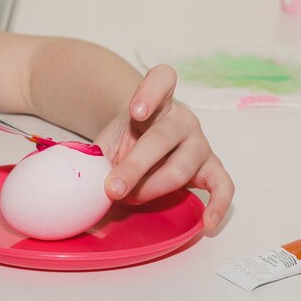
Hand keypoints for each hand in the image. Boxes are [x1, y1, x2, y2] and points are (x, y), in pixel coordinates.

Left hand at [95, 65, 233, 229]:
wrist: (145, 146)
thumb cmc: (127, 141)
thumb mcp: (108, 141)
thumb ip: (95, 158)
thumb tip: (76, 194)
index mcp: (158, 101)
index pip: (163, 79)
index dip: (151, 92)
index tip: (135, 111)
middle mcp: (183, 119)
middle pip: (162, 138)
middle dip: (134, 167)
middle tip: (111, 189)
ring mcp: (200, 143)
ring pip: (182, 168)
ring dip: (152, 189)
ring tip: (131, 199)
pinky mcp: (212, 167)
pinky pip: (223, 185)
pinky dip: (217, 204)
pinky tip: (206, 222)